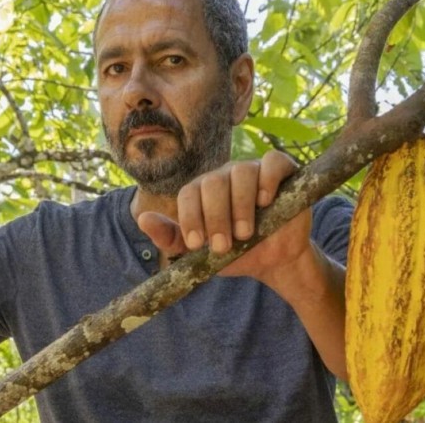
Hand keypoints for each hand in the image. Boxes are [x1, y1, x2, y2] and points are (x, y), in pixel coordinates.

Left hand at [138, 150, 311, 283]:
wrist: (274, 261)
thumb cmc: (235, 253)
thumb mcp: (200, 253)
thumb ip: (170, 237)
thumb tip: (142, 219)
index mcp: (202, 192)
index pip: (189, 193)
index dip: (190, 217)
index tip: (197, 244)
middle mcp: (225, 177)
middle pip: (213, 182)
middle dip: (215, 217)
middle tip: (223, 246)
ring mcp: (253, 171)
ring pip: (241, 172)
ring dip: (240, 205)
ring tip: (245, 233)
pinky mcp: (282, 172)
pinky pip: (272, 162)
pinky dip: (267, 178)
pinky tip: (265, 200)